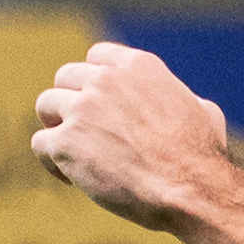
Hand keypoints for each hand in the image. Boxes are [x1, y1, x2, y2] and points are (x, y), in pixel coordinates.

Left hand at [32, 44, 229, 231]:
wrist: (189, 186)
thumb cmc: (201, 156)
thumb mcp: (203, 111)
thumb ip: (182, 98)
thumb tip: (192, 105)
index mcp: (137, 66)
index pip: (96, 57)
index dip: (92, 81)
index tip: (96, 104)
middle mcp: (105, 80)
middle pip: (65, 77)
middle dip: (69, 102)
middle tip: (81, 132)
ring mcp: (82, 108)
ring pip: (46, 105)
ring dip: (55, 128)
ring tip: (72, 155)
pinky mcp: (65, 141)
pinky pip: (40, 143)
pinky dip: (51, 161)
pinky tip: (71, 178)